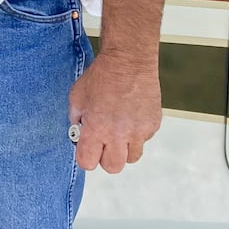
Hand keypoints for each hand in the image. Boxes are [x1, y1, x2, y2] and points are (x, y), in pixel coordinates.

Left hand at [67, 56, 161, 173]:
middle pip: (113, 167)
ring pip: (132, 158)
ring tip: (120, 130)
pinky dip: (137, 134)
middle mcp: (119, 134)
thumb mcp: (77, 96)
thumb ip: (76, 119)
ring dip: (124, 149)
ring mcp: (138, 131)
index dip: (86, 157)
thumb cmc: (102, 76)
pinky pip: (144, 140)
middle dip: (106, 158)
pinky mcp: (153, 125)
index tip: (87, 148)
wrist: (129, 61)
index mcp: (96, 128)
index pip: (88, 163)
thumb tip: (78, 134)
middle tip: (105, 142)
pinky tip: (131, 117)